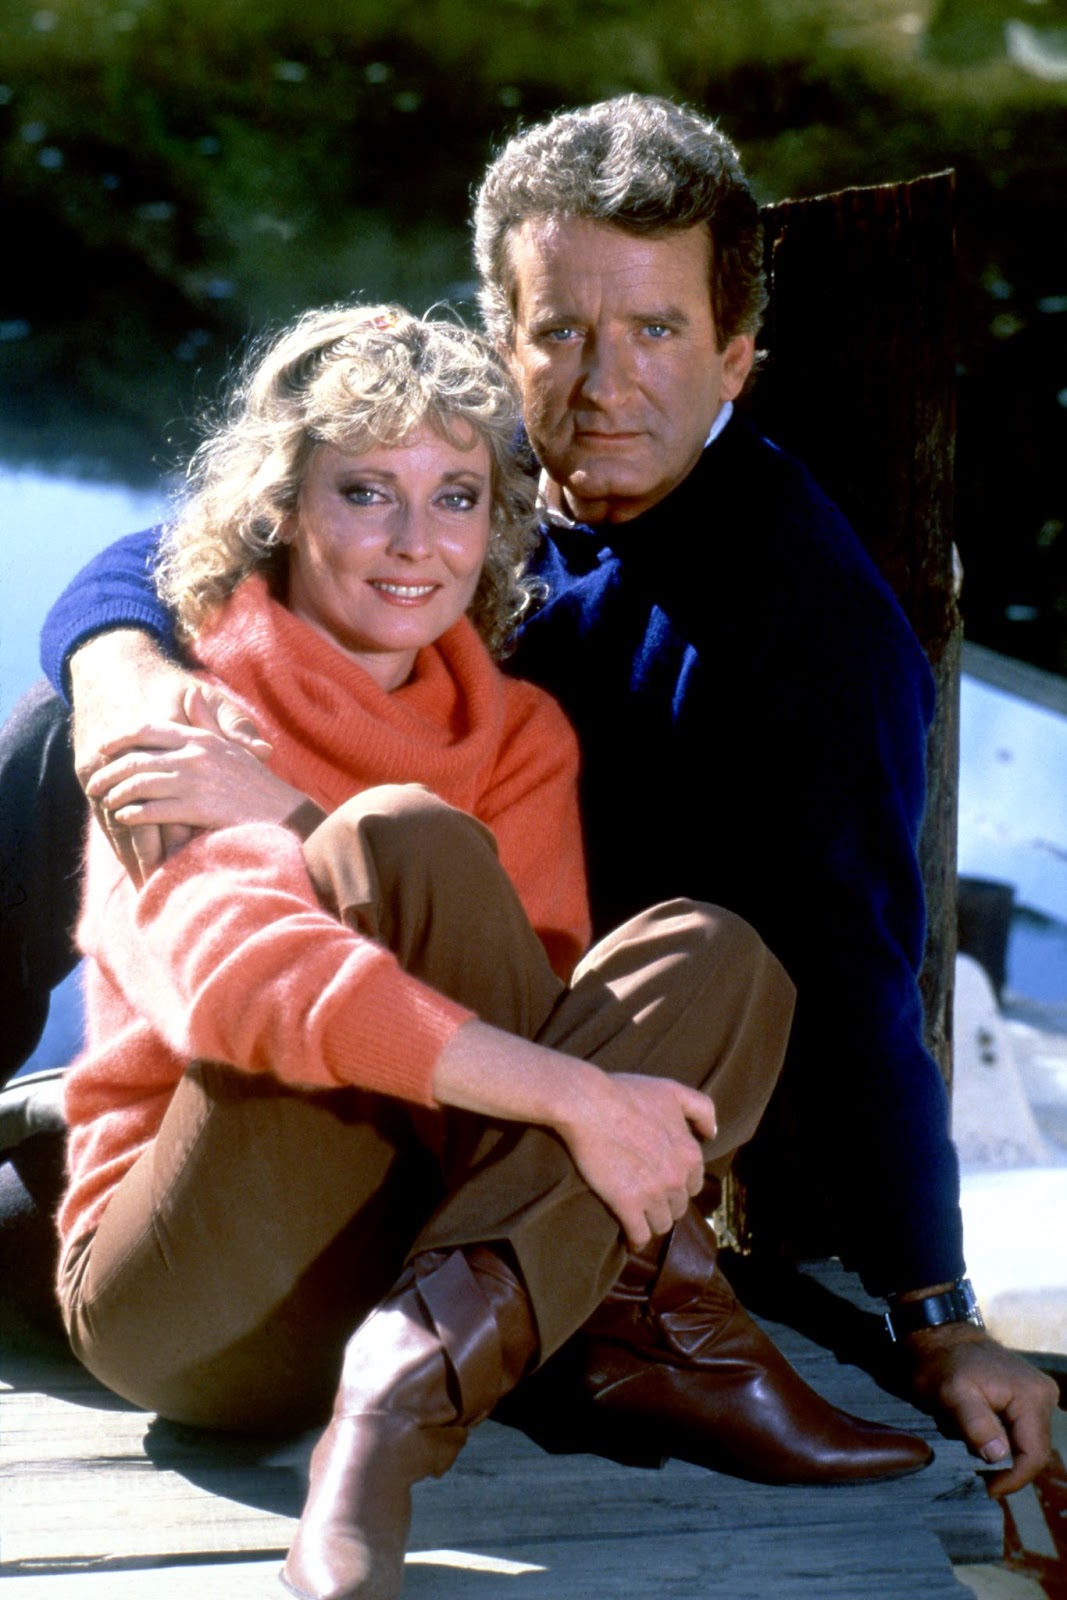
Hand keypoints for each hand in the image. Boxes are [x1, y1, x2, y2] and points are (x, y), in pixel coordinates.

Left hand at [85, 698, 303, 858]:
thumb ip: (206, 721)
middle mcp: (194, 756)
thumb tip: (190, 694)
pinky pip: (152, 810)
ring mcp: (194, 782)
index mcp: (200, 739)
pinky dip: (134, 815)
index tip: (104, 748)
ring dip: (117, 795)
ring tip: (109, 804)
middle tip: (94, 784)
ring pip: (139, 785)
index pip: (148, 730)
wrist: (283, 813)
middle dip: (110, 772)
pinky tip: (125, 819)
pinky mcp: (196, 809)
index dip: (120, 739)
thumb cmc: (255, 783)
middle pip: (136, 760)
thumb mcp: (232, 744)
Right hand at [431, 1021, 715, 1250]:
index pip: (693, 1184)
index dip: (677, 1183)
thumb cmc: (627, 1094)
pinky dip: (636, 1238)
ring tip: (638, 1215)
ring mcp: (653, 1194)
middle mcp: (677, 1177)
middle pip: (678, 1207)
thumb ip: (701, 1109)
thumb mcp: (672, 1091)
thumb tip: (712, 1134)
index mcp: (690, 1153)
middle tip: (646, 1196)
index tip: (661, 1180)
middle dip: (666, 1203)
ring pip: (662, 1225)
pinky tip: (630, 1236)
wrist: (587, 1103)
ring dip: (652, 1222)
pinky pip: (640, 1235)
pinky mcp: (627, 1205)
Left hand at [902, 1322, 1057, 1496]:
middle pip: (1032, 1451)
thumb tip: (998, 1457)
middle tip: (974, 1470)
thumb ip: (976, 1425)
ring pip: (1024, 1443)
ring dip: (999, 1452)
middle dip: (1003, 1466)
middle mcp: (1044, 1396)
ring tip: (970, 1445)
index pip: (1034, 1455)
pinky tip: (976, 1432)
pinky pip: (1018, 1431)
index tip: (987, 1489)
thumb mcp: (952, 1394)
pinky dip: (998, 1438)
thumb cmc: (944, 1364)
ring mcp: (1038, 1396)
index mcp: (1032, 1396)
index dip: (1013, 1479)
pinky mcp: (1028, 1398)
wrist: (941, 1337)